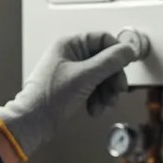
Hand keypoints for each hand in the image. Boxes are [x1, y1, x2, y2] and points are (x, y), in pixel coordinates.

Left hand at [0, 32, 138, 158]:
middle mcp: (72, 55)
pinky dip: (98, 100)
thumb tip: (129, 50)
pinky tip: (94, 110)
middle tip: (117, 92)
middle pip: (105, 60)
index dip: (117, 53)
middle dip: (112, 79)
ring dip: (106, 92)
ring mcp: (73, 72)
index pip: (103, 39)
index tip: (126, 67)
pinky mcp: (74, 87)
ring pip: (102, 77)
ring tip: (104, 105)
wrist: (33, 122)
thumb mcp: (85, 76)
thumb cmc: (50, 97)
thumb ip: (109, 62)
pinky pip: (94, 88)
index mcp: (70, 44)